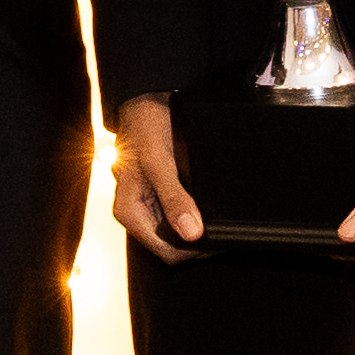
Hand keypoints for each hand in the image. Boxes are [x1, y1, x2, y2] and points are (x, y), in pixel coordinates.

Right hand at [104, 95, 205, 257]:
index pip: (166, 251)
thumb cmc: (145, 127)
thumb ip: (174, 198)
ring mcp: (149, 206)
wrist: (146, 102)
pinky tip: (208, 206)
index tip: (218, 238)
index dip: (193, 249)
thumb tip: (191, 232)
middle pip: (172, 245)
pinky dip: (197, 215)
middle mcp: (137, 213)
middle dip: (198, 240)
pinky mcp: (160, 197)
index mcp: (130, 211)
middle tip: (224, 227)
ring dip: (199, 228)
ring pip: (178, 233)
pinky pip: (180, 216)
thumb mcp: (159, 162)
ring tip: (218, 215)